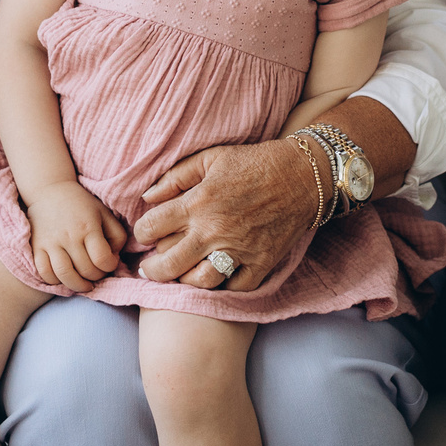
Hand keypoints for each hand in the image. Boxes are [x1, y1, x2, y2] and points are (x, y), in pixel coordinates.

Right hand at [24, 181, 128, 290]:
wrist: (50, 190)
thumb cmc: (82, 205)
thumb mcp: (105, 214)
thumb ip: (117, 236)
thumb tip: (113, 258)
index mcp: (88, 227)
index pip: (102, 259)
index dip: (110, 267)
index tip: (109, 262)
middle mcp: (69, 236)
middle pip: (86, 270)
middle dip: (96, 277)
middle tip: (97, 272)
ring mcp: (50, 243)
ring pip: (65, 276)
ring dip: (78, 285)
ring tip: (84, 284)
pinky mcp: (36, 247)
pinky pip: (45, 273)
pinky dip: (55, 281)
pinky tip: (64, 277)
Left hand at [132, 140, 315, 290]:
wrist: (303, 175)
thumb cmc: (254, 162)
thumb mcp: (211, 158)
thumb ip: (175, 176)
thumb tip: (148, 197)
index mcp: (198, 202)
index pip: (151, 227)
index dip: (142, 232)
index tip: (146, 233)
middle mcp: (214, 230)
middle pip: (168, 264)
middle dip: (152, 269)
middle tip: (150, 268)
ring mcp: (239, 250)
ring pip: (199, 281)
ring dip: (185, 280)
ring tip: (181, 274)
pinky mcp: (261, 263)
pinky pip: (235, 287)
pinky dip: (224, 285)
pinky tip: (216, 277)